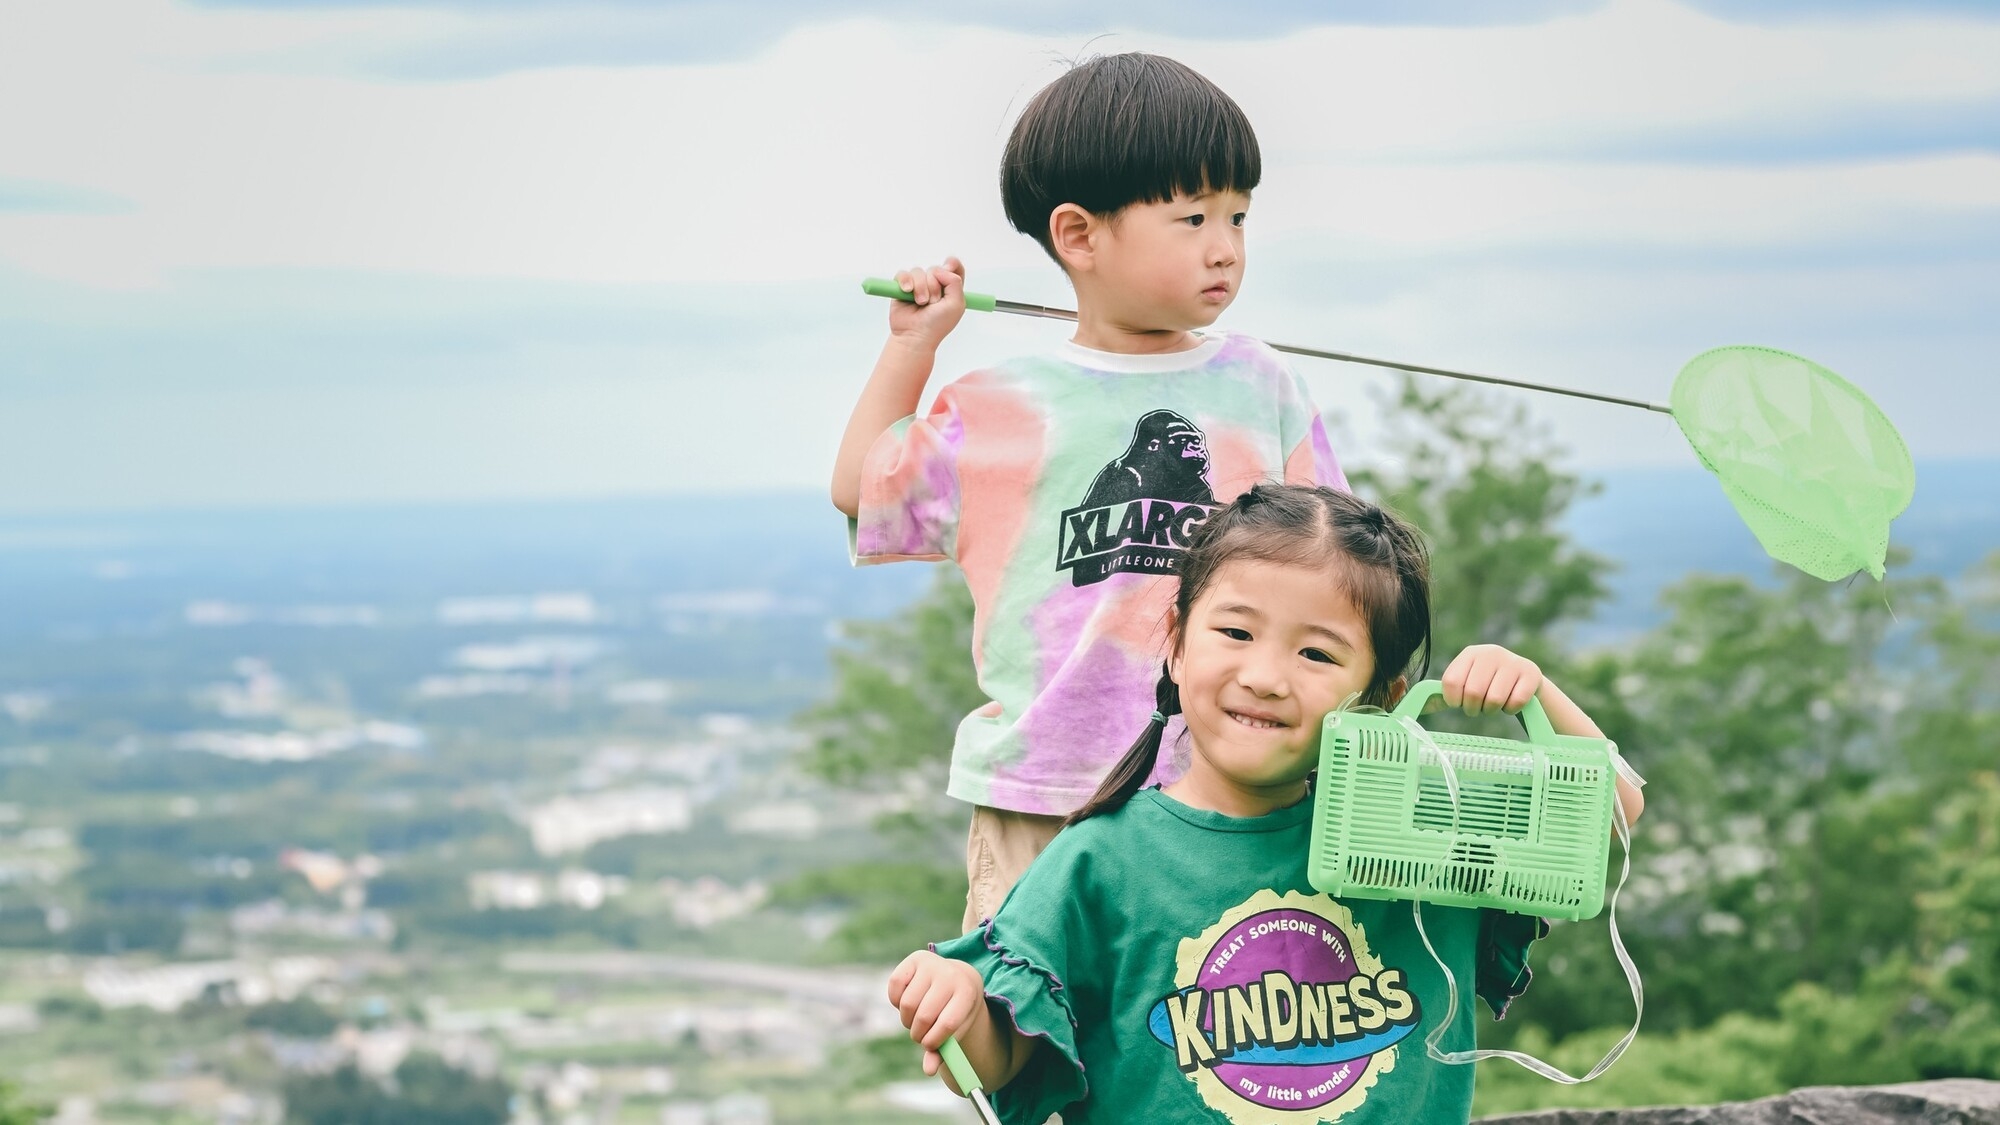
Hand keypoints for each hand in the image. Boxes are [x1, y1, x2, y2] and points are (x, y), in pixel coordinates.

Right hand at [887, 257, 967, 349]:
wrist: (915, 336)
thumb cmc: (936, 325)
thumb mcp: (956, 304)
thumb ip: (955, 281)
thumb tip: (941, 268)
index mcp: (950, 290)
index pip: (954, 268)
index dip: (952, 264)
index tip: (949, 266)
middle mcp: (934, 286)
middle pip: (935, 269)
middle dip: (934, 285)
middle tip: (932, 302)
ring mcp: (918, 287)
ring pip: (918, 271)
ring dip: (920, 287)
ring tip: (920, 303)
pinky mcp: (902, 288)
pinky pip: (902, 274)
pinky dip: (905, 280)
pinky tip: (907, 291)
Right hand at [887, 950, 986, 1076]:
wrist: (958, 978)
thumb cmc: (955, 1010)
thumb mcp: (955, 1030)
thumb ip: (942, 1050)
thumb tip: (929, 1070)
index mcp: (967, 993)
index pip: (948, 1022)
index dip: (934, 1040)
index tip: (929, 1046)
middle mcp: (950, 975)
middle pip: (924, 1015)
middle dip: (918, 1033)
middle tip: (920, 1034)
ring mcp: (932, 964)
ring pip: (907, 1004)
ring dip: (907, 1019)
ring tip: (915, 1019)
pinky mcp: (914, 959)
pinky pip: (895, 985)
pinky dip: (895, 1001)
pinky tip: (906, 1002)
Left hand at [1440, 644, 1541, 717]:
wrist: (1526, 681)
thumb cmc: (1489, 685)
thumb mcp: (1468, 682)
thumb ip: (1447, 692)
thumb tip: (1423, 704)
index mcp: (1470, 653)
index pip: (1451, 681)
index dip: (1454, 700)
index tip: (1460, 703)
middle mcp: (1491, 652)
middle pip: (1473, 693)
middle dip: (1474, 708)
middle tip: (1479, 708)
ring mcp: (1513, 661)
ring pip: (1494, 700)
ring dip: (1492, 710)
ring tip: (1494, 704)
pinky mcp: (1531, 673)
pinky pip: (1515, 702)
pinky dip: (1511, 710)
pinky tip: (1511, 702)